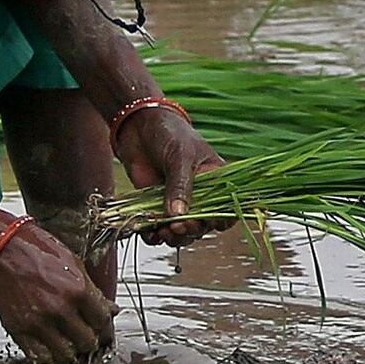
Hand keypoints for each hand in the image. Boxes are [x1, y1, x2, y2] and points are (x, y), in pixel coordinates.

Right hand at [0, 217, 116, 363]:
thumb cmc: (35, 250)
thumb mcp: (73, 262)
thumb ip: (93, 290)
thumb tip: (111, 310)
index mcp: (78, 289)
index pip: (102, 322)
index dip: (105, 329)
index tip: (103, 331)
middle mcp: (60, 309)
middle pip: (87, 342)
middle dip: (89, 341)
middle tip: (85, 336)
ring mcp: (38, 322)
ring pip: (65, 355)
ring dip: (69, 351)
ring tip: (68, 343)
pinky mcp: (19, 330)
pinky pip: (39, 356)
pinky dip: (47, 354)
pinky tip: (49, 346)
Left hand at [114, 102, 220, 242]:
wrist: (137, 126)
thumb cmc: (169, 134)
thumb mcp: (180, 156)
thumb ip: (180, 186)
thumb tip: (179, 215)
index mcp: (215, 182)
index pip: (227, 209)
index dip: (221, 220)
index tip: (209, 223)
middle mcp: (199, 197)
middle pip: (202, 226)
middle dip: (191, 230)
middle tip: (178, 226)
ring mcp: (176, 203)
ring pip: (181, 232)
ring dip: (174, 237)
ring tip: (163, 231)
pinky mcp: (155, 207)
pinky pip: (158, 230)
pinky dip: (154, 235)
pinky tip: (150, 233)